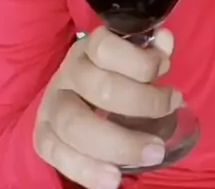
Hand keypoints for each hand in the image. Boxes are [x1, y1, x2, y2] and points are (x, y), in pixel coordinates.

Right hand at [34, 27, 180, 188]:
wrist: (73, 95)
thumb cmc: (111, 74)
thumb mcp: (130, 57)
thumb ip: (150, 52)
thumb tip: (165, 40)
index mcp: (88, 49)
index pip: (106, 47)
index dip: (139, 61)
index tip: (166, 68)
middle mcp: (67, 74)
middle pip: (101, 88)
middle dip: (143, 104)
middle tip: (172, 112)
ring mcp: (52, 105)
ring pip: (76, 125)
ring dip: (119, 144)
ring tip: (153, 153)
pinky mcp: (43, 136)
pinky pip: (57, 154)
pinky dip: (86, 170)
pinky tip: (113, 179)